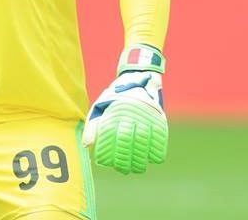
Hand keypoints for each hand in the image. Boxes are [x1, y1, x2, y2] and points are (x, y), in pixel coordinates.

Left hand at [82, 45, 167, 174]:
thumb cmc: (115, 96)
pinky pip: (160, 137)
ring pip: (144, 142)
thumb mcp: (101, 106)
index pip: (113, 138)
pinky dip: (158, 150)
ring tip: (138, 168)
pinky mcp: (159, 116)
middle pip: (129, 142)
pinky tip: (154, 159)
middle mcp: (131, 113)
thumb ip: (94, 125)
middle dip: (126, 160)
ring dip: (142, 158)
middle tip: (124, 170)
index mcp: (115, 111)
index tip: (110, 165)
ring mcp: (147, 115)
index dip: (112, 154)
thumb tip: (87, 145)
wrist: (138, 76)